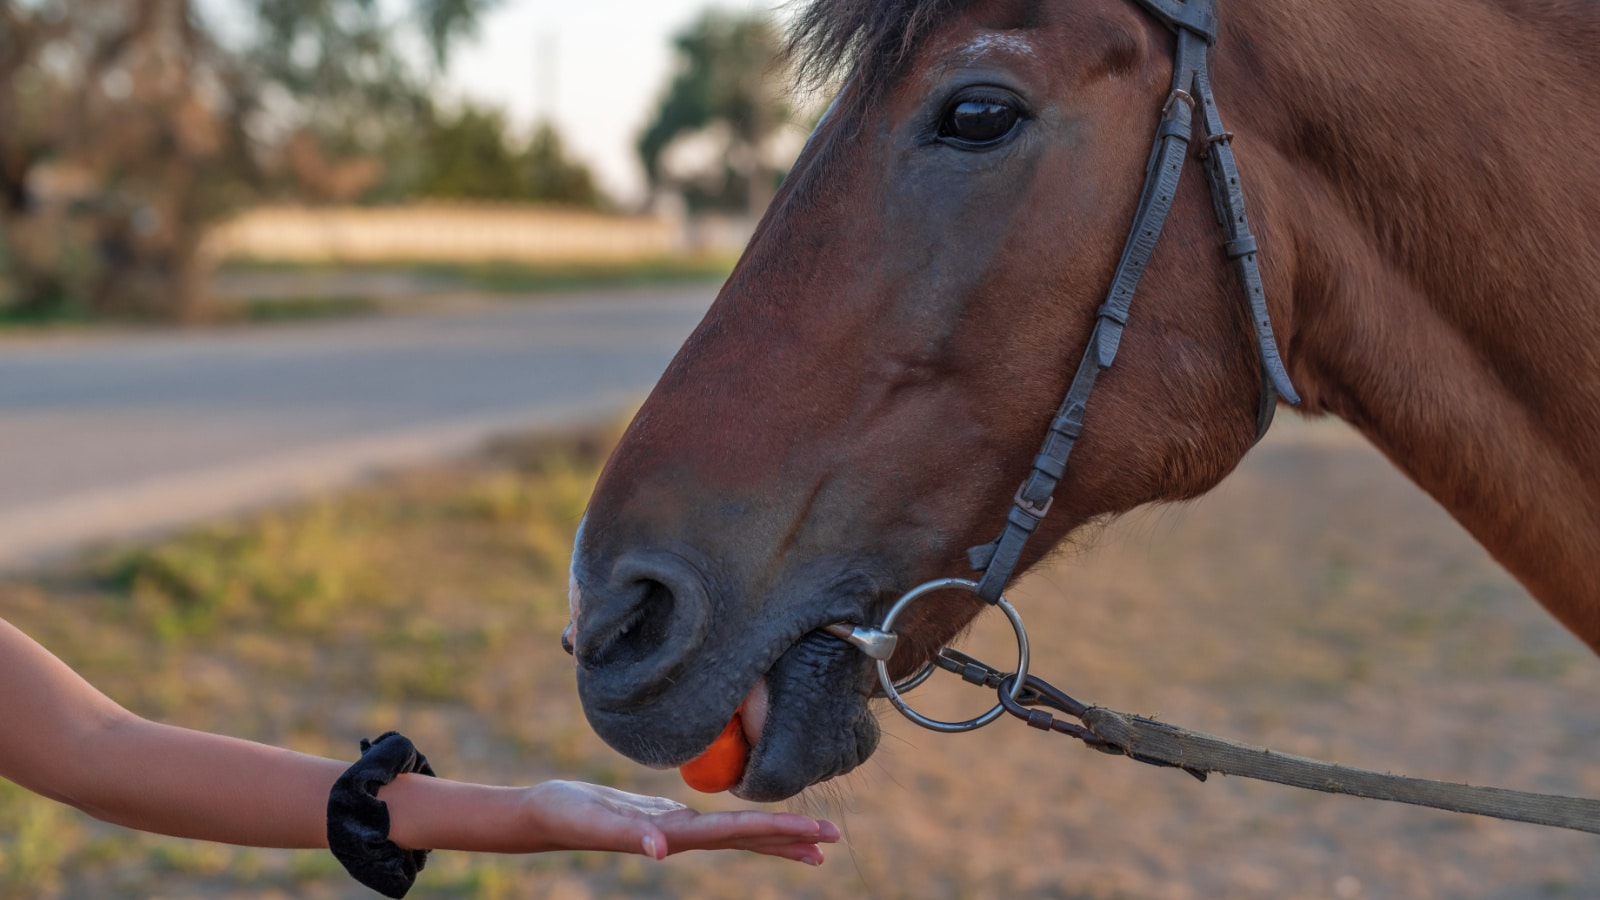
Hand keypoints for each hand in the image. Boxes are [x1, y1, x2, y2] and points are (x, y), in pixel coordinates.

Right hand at [526, 781, 838, 864]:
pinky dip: (742, 824)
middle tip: (833, 840)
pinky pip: (716, 823)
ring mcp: (675, 829)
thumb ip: (628, 835)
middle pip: (747, 838)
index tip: (816, 833)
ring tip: (811, 843)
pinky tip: (752, 827)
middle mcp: (683, 835)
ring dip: (773, 837)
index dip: (778, 830)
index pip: (738, 832)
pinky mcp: (665, 818)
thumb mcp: (596, 822)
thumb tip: (662, 850)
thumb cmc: (567, 814)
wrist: (544, 815)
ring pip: (735, 834)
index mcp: (676, 834)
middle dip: (790, 839)